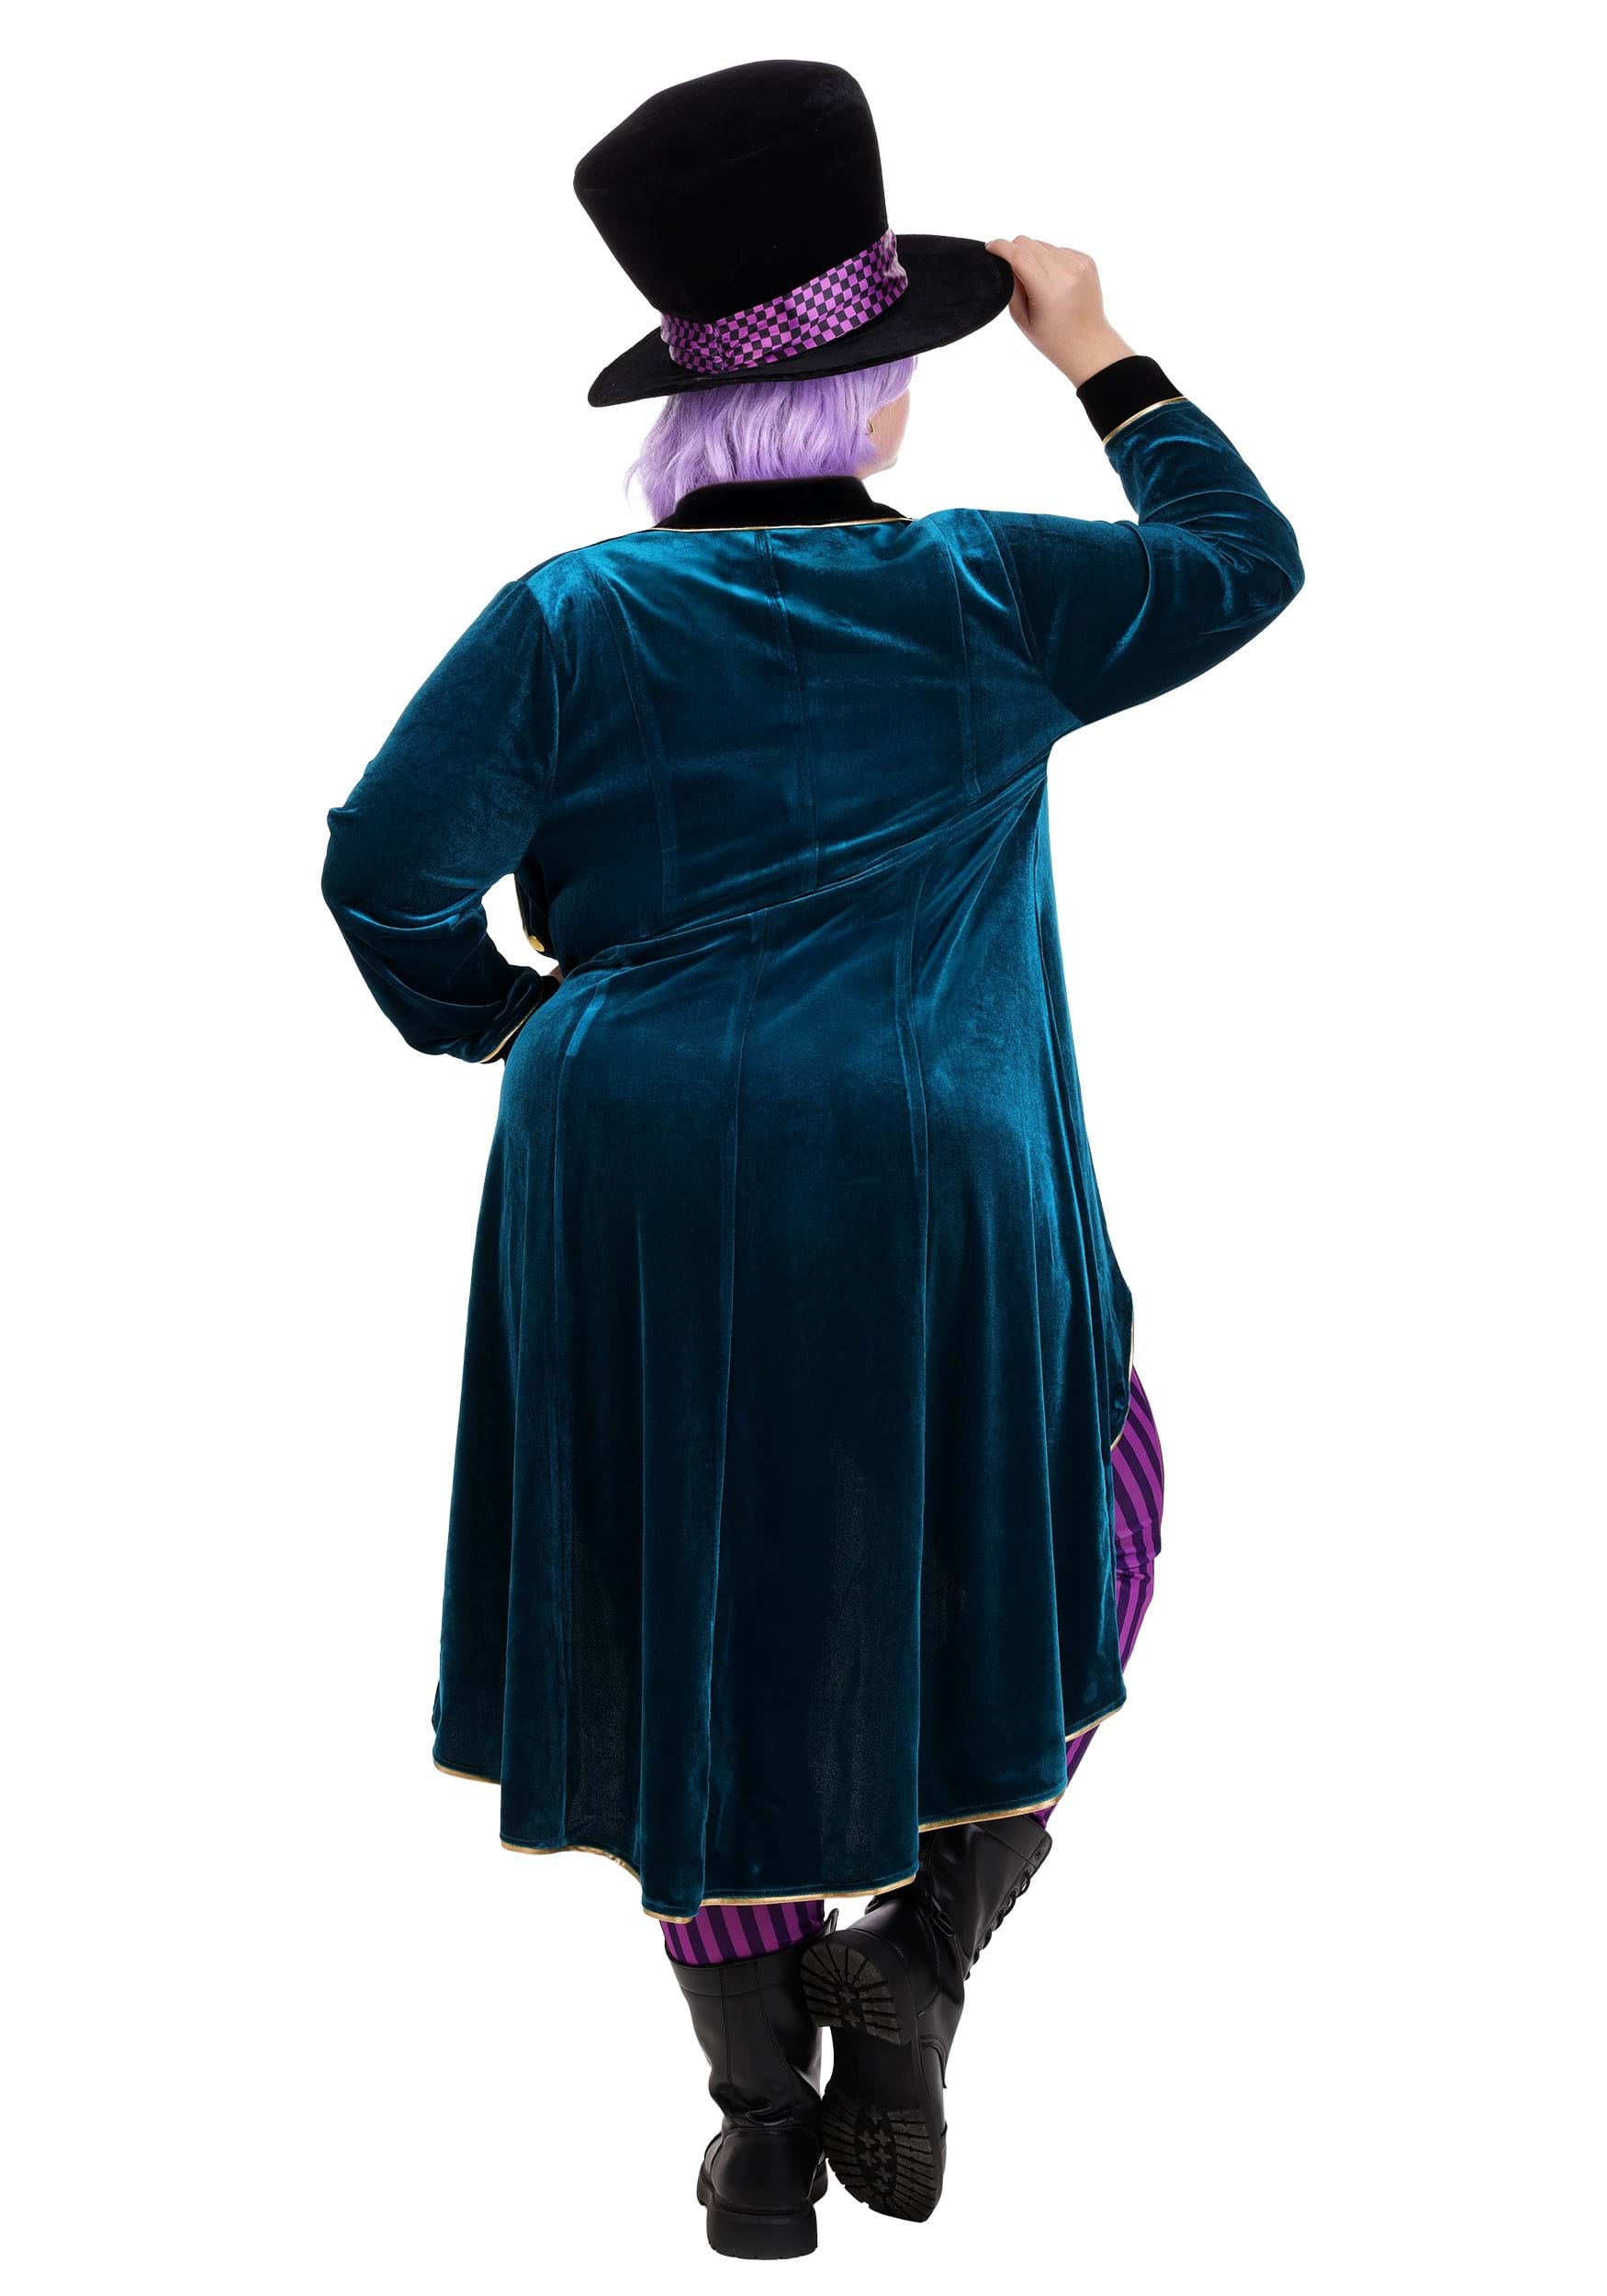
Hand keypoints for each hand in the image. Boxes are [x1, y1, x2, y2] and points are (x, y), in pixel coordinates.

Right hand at [983, 238, 1133, 387]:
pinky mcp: (1087, 260)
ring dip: (1034, 256)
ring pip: (1043, 244)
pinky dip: (1050, 259)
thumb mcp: (1022, 317)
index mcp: (1049, 291)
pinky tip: (1055, 280)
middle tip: (1013, 271)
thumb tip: (1006, 258)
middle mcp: (1067, 273)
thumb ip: (1012, 286)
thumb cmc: (1052, 338)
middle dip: (1015, 250)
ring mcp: (1080, 264)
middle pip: (1029, 243)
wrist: (1089, 343)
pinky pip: (1058, 249)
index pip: (1019, 255)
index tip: (990, 247)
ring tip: (1038, 282)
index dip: (1000, 247)